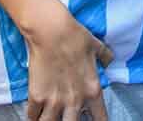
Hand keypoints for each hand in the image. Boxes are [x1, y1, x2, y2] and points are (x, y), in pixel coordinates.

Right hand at [23, 0, 112, 120]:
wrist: (52, 30)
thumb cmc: (75, 36)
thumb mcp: (96, 46)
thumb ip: (105, 57)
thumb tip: (109, 60)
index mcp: (92, 91)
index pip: (100, 119)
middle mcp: (75, 101)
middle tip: (66, 116)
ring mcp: (54, 101)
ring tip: (49, 117)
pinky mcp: (37, 96)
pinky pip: (33, 116)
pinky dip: (34, 116)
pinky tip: (35, 113)